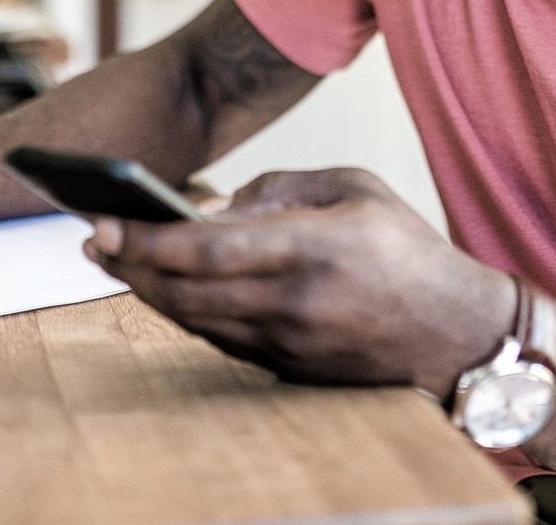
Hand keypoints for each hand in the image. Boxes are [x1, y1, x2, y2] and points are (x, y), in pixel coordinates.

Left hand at [84, 167, 515, 395]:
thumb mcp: (354, 187)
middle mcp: (295, 302)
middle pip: (185, 292)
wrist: (461, 333)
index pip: (206, 250)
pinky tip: (166, 287)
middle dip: (130, 267)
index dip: (146, 240)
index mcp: (313, 247)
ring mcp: (290, 343)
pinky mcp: (290, 368)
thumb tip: (210, 207)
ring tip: (120, 259)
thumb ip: (278, 187)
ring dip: (149, 292)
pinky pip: (220, 338)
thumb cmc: (408, 249)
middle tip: (95, 239)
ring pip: (195, 320)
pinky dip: (186, 312)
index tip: (105, 222)